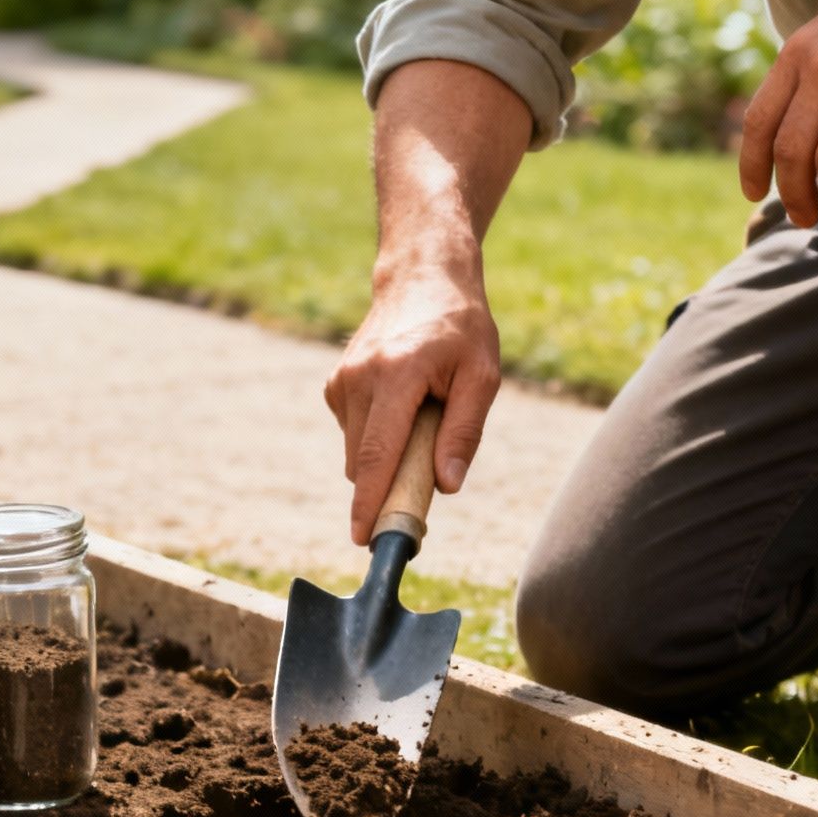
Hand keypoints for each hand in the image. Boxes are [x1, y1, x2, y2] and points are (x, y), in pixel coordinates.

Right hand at [325, 262, 501, 545]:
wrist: (422, 277)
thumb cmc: (461, 328)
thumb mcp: (482, 376)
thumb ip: (464, 432)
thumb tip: (447, 486)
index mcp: (397, 375)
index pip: (377, 454)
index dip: (369, 502)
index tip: (364, 539)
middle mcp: (360, 378)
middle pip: (364, 462)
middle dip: (388, 487)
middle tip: (427, 483)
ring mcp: (342, 381)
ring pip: (358, 452)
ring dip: (387, 457)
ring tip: (423, 419)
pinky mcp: (336, 385)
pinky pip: (355, 434)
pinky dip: (378, 437)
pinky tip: (403, 406)